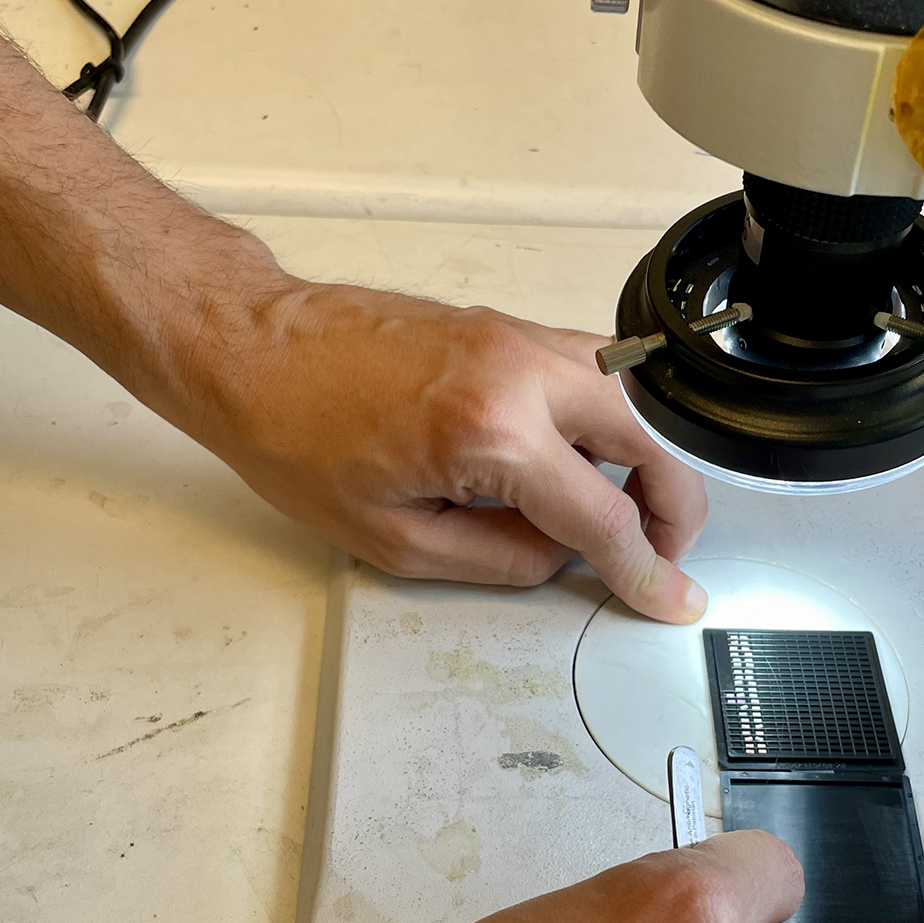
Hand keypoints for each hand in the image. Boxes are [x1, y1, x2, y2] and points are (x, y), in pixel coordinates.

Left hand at [192, 279, 708, 623]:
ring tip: (628, 510)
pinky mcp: (508, 325)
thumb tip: (558, 556)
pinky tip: (584, 458)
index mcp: (492, 431)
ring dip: (650, 458)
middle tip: (660, 554)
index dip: (646, 570)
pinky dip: (613, 419)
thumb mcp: (395, 540)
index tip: (669, 597)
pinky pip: (594, 371)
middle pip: (650, 440)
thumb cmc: (294, 434)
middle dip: (673, 508)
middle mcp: (521, 370)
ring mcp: (520, 336)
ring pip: (635, 396)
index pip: (604, 515)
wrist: (250, 351)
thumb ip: (498, 559)